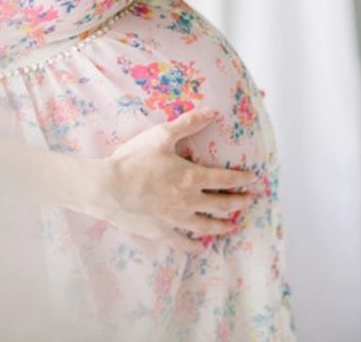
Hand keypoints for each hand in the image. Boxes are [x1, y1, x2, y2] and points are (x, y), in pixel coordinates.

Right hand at [91, 107, 257, 252]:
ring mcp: (176, 220)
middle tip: (250, 202)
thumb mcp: (161, 135)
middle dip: (238, 203)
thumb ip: (187, 124)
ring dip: (223, 225)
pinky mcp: (161, 232)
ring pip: (207, 226)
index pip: (225, 178)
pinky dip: (194, 246)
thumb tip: (212, 112)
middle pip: (221, 204)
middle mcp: (189, 201)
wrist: (107, 188)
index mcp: (192, 177)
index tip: (253, 180)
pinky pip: (182, 242)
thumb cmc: (134, 160)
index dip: (241, 179)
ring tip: (233, 226)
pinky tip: (201, 248)